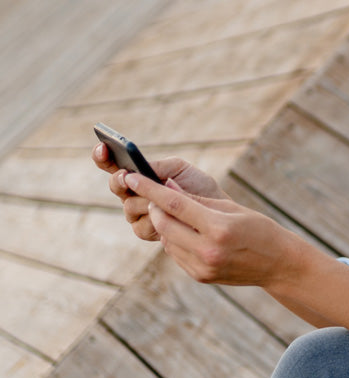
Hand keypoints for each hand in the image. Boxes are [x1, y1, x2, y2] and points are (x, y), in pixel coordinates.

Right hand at [93, 144, 228, 241]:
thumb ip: (158, 166)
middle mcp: (134, 194)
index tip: (102, 147)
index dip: (103, 156)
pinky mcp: (148, 231)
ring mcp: (139, 213)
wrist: (218, 211)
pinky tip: (165, 215)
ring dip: (144, 201)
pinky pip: (140, 226)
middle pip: (115, 186)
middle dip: (121, 180)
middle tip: (127, 176)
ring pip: (128, 207)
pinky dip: (154, 220)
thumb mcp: (181, 169)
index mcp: (140, 175)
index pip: (113, 164)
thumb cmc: (199, 187)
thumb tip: (138, 171)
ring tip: (159, 198)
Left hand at [122, 171, 295, 287]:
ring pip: (166, 239)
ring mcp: (203, 266)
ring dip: (165, 224)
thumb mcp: (232, 208)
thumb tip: (166, 187)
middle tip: (153, 196)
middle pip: (164, 223)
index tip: (132, 177)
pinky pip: (176, 253)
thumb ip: (197, 200)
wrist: (278, 264)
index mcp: (219, 228)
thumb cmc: (259, 229)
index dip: (150, 188)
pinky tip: (187, 233)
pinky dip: (174, 240)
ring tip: (177, 216)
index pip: (175, 204)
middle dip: (154, 207)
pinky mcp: (200, 276)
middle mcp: (208, 250)